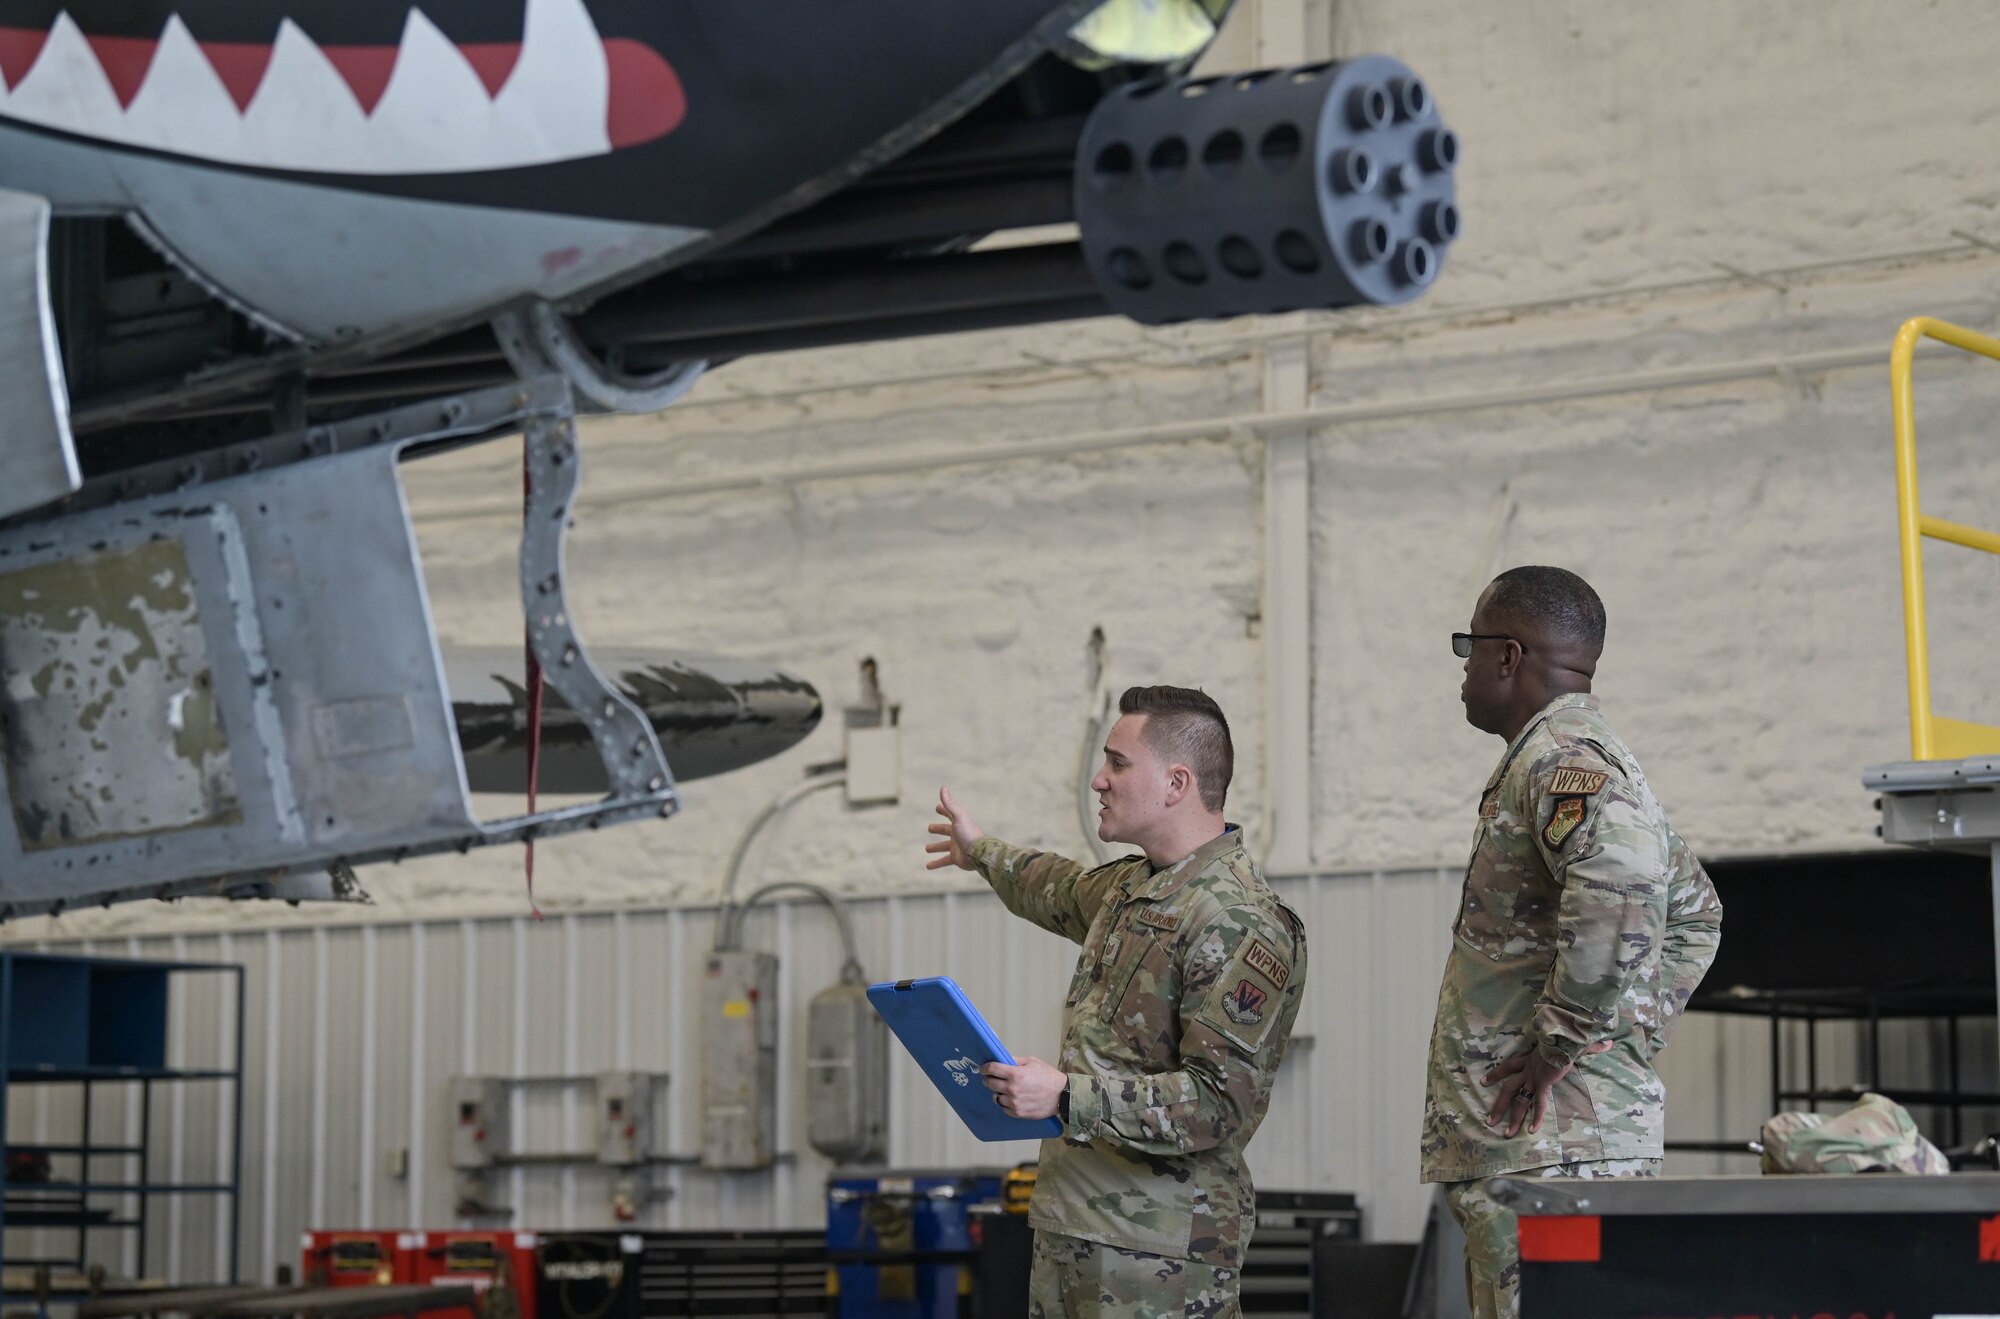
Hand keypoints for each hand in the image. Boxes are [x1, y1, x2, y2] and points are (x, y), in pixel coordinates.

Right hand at [924, 786, 985, 871]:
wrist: (979, 854)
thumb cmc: (969, 833)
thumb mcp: (958, 817)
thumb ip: (950, 803)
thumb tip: (943, 787)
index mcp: (959, 823)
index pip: (950, 814)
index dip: (944, 810)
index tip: (937, 807)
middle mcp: (958, 834)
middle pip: (946, 830)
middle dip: (939, 829)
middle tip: (930, 828)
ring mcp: (957, 847)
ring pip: (944, 846)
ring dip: (936, 847)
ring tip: (927, 849)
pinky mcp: (956, 858)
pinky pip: (944, 861)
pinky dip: (936, 863)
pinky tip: (928, 866)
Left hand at [982, 1057, 1066, 1119]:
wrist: (1061, 1095)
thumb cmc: (1048, 1076)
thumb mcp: (1032, 1062)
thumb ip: (1015, 1061)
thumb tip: (1002, 1060)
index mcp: (1015, 1074)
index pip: (992, 1069)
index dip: (985, 1068)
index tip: (983, 1068)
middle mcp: (1012, 1089)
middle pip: (990, 1083)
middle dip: (988, 1079)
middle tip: (991, 1078)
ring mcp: (1014, 1102)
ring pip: (995, 1097)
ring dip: (997, 1092)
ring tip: (1004, 1089)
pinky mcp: (1017, 1113)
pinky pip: (1004, 1108)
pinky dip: (1005, 1103)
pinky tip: (1011, 1098)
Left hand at [1483, 1039, 1613, 1136]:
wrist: (1565, 1033)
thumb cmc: (1567, 1035)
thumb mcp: (1572, 1042)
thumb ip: (1588, 1046)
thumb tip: (1608, 1043)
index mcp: (1530, 1059)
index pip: (1509, 1066)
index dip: (1496, 1073)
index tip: (1484, 1081)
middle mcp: (1528, 1070)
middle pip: (1508, 1088)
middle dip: (1498, 1105)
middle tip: (1489, 1120)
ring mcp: (1534, 1077)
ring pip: (1518, 1100)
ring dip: (1512, 1117)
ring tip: (1505, 1134)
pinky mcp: (1543, 1083)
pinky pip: (1538, 1104)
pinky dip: (1536, 1118)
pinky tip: (1532, 1131)